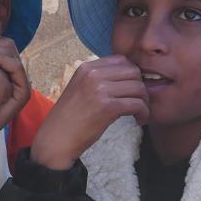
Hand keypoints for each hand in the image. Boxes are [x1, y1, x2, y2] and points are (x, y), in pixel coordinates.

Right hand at [28, 56, 148, 170]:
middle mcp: (93, 74)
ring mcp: (100, 89)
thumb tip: (126, 78)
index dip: (131, 74)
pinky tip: (139, 120)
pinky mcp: (107, 107)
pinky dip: (143, 113)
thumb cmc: (68, 119)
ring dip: (144, 101)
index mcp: (86, 68)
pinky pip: (137, 104)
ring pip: (138, 87)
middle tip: (139, 101)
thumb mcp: (79, 89)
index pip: (121, 60)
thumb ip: (98, 79)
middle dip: (140, 86)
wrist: (56, 140)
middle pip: (133, 71)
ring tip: (140, 113)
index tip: (132, 89)